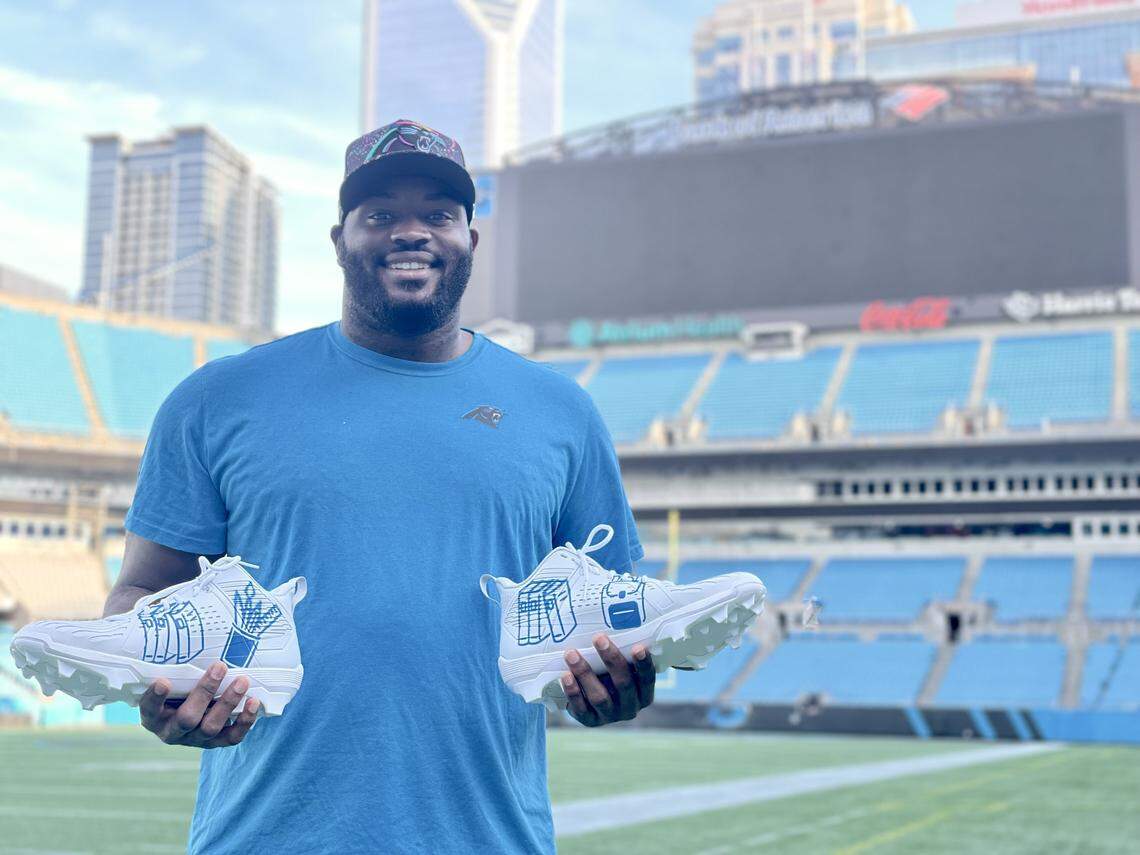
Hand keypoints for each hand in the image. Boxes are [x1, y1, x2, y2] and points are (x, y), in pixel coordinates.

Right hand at [139, 661, 259, 747]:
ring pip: (210, 728)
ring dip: (228, 703)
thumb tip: (189, 635)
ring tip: (242, 681)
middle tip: (219, 667)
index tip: (163, 681)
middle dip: (204, 692)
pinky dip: (245, 721)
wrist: (191, 714)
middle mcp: (172, 731)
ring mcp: (194, 739)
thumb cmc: (177, 691)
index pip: (150, 709)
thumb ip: (176, 671)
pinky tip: (254, 703)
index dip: (155, 698)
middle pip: (186, 718)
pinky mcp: (215, 743)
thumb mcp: (171, 683)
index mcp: (154, 717)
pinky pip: (231, 737)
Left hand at [561, 634, 654, 726]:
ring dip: (585, 673)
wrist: (592, 700)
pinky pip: (581, 709)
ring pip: (600, 697)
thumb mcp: (622, 667)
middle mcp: (630, 708)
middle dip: (611, 660)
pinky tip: (566, 676)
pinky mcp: (590, 721)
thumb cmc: (612, 674)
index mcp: (644, 694)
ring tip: (571, 654)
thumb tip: (617, 619)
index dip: (644, 664)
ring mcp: (610, 716)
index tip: (638, 647)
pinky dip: (573, 692)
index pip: (647, 679)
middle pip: (623, 684)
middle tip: (598, 638)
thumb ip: (623, 653)